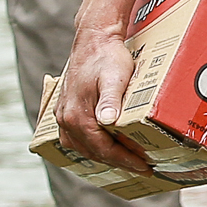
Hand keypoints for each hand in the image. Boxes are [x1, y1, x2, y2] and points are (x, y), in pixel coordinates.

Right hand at [54, 26, 149, 171]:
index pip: (103, 149)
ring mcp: (63, 115)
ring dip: (103, 156)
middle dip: (118, 162)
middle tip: (142, 167)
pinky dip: (91, 146)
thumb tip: (107, 121)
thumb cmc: (107, 57)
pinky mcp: (64, 110)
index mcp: (77, 115)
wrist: (93, 39)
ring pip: (82, 147)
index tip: (144, 166)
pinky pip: (75, 138)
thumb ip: (110, 100)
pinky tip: (105, 147)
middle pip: (93, 152)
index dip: (124, 160)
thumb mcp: (114, 77)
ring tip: (126, 161)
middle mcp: (66, 119)